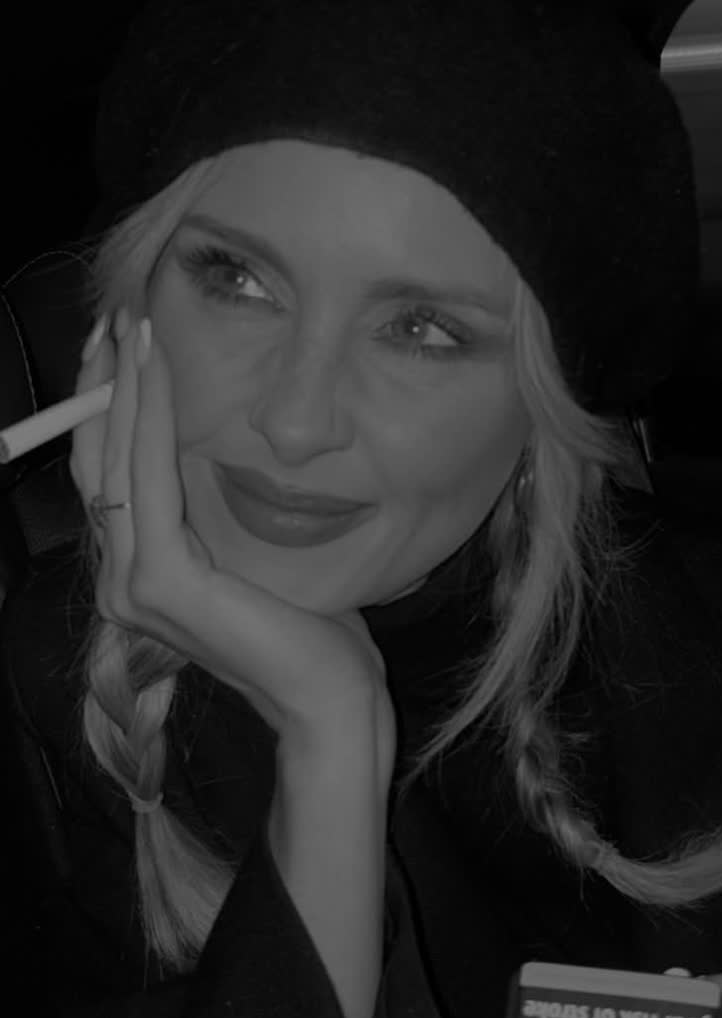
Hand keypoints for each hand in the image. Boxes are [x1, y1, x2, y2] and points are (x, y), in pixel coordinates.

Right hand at [70, 309, 395, 757]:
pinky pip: (148, 481)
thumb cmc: (312, 631)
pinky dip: (149, 420)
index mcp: (138, 576)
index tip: (122, 346)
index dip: (108, 408)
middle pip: (96, 461)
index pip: (110, 476)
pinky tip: (157, 373)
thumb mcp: (257, 554)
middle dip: (104, 385)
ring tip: (134, 328)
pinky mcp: (160, 584)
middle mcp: (120, 582)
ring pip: (115, 462)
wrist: (330, 697)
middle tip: (118, 320)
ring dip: (124, 388)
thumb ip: (220, 513)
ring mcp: (132, 586)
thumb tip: (221, 450)